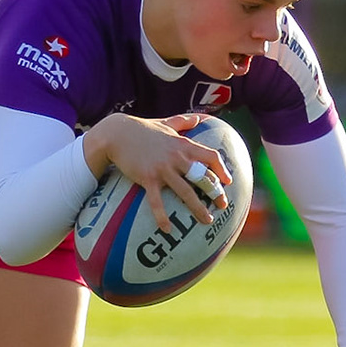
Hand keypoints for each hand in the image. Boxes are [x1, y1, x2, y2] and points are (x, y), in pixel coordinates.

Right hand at [84, 112, 231, 229]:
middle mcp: (177, 157)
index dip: (222, 169)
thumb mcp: (165, 123)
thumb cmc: (142, 128)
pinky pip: (157, 202)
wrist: (117, 134)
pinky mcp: (147, 178)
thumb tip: (197, 117)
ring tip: (207, 220)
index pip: (211, 156)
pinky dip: (162, 217)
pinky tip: (167, 229)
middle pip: (203, 177)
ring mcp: (163, 169)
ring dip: (198, 208)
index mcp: (183, 144)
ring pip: (186, 192)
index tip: (228, 181)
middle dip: (216, 192)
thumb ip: (182, 121)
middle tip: (222, 205)